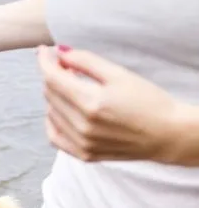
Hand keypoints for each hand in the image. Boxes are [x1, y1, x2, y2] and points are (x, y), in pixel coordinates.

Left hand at [38, 45, 184, 163]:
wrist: (163, 134)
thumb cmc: (147, 101)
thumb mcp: (119, 73)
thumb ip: (86, 62)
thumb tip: (61, 54)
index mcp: (91, 103)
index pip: (53, 79)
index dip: (45, 62)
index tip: (43, 51)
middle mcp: (82, 126)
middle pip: (50, 95)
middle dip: (52, 76)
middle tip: (63, 65)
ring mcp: (81, 144)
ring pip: (51, 114)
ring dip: (54, 96)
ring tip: (69, 86)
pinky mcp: (83, 155)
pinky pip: (55, 138)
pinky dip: (52, 121)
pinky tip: (60, 111)